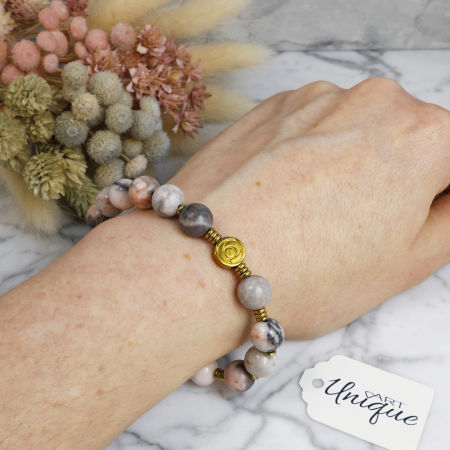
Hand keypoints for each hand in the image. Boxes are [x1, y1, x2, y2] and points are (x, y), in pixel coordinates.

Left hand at [168, 77, 449, 338]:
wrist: (205, 261)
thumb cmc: (306, 272)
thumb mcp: (410, 261)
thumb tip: (446, 197)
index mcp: (422, 135)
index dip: (436, 193)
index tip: (409, 218)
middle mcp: (370, 101)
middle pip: (404, 139)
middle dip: (394, 176)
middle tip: (357, 225)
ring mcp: (312, 99)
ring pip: (352, 132)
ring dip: (345, 165)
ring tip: (311, 215)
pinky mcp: (268, 108)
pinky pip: (307, 130)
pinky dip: (305, 156)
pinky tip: (283, 197)